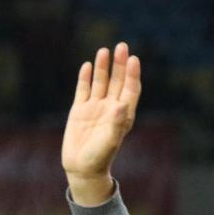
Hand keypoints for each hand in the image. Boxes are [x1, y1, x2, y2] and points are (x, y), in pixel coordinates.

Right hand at [61, 43, 142, 199]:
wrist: (82, 168)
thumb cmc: (99, 158)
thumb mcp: (109, 142)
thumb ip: (116, 124)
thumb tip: (122, 104)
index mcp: (122, 115)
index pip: (130, 90)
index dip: (132, 75)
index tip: (134, 59)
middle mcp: (110, 108)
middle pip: (117, 82)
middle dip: (120, 65)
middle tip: (122, 46)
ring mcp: (94, 108)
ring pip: (100, 82)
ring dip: (104, 67)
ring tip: (105, 50)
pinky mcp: (79, 110)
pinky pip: (83, 90)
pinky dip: (86, 78)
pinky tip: (88, 65)